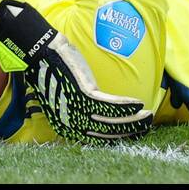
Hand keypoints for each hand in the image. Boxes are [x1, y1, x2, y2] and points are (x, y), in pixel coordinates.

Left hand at [0, 0, 152, 143]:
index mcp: (66, 126)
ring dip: (133, 120)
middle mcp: (70, 122)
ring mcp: (76, 109)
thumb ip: (81, 107)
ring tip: (148, 116)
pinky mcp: (82, 93)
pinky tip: (138, 104)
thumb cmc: (54, 70)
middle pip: (107, 132)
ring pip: (111, 121)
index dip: (119, 136)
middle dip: (130, 130)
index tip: (135, 132)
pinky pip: (109, 104)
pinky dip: (125, 106)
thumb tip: (102, 113)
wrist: (40, 51)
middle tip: (147, 125)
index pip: (97, 138)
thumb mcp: (68, 95)